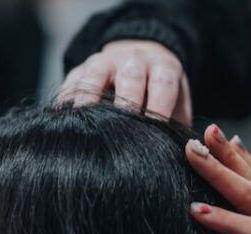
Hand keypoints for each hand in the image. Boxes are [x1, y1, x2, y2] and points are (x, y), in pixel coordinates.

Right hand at [59, 40, 192, 123]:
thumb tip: (186, 156)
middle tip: (122, 132)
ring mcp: (104, 62)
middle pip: (130, 78)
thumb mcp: (178, 105)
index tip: (155, 131)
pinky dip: (67, 102)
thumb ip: (179, 128)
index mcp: (162, 67)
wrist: (139, 62)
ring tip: (85, 126)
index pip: (162, 84)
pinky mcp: (80, 70)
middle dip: (126, 105)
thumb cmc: (162, 95)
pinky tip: (64, 122)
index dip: (159, 107)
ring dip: (90, 101)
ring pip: (95, 76)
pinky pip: (71, 83)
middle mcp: (133, 60)